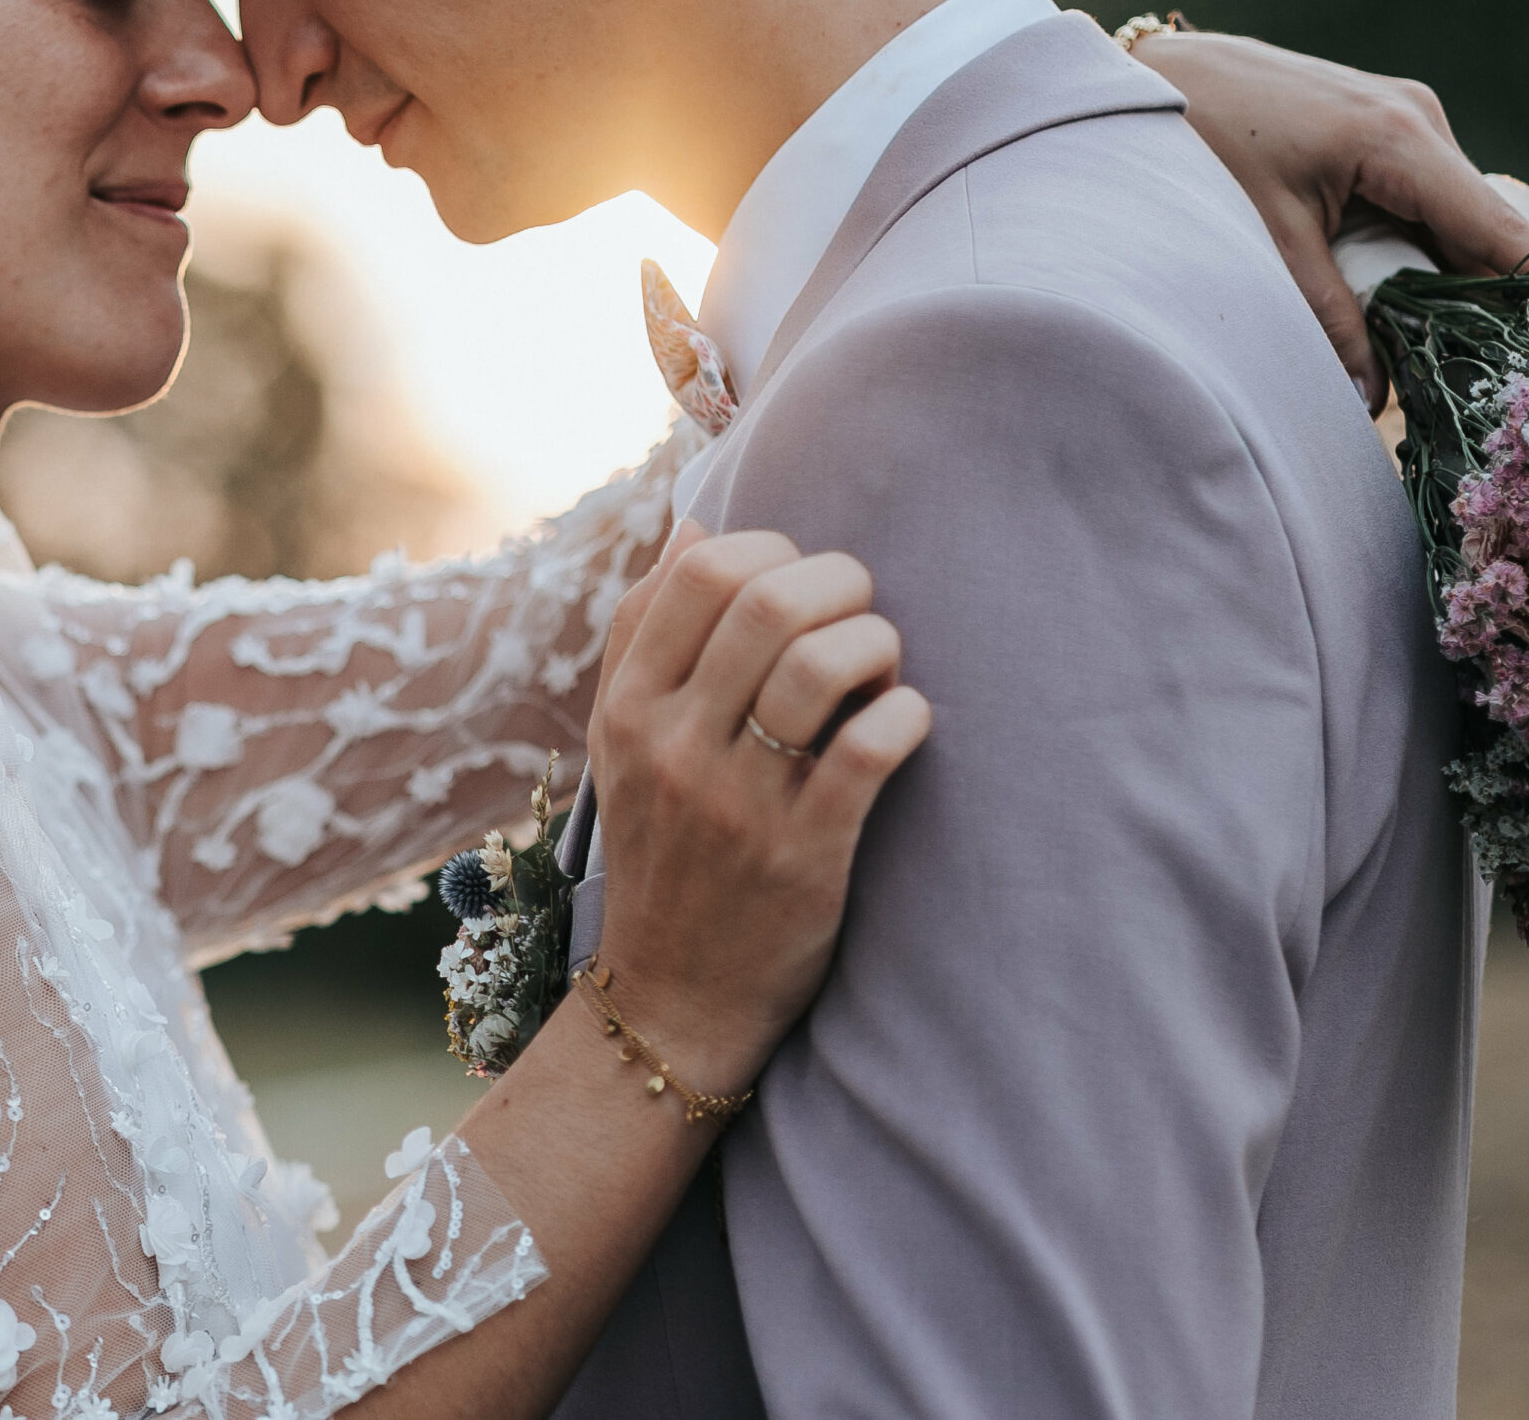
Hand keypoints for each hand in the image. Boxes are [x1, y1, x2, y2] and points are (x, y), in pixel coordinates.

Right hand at [585, 524, 931, 1089]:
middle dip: (839, 580)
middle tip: (862, 609)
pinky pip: (868, 751)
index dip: (770, 548)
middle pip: (764, 599)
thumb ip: (646, 634)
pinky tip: (906, 723)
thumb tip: (694, 525)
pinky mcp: (802, 857)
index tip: (798, 580)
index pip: (697, 570)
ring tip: (883, 666)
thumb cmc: (664, 854)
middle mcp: (671, 747)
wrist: (672, 1002)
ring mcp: (735, 803)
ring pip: (817, 664)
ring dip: (874, 642)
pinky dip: (905, 716)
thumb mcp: (622, 745)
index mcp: (625, 707)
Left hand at [1133, 30, 1528, 412]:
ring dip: (1453, 277)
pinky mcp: (1382, 127)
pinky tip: (1411, 301)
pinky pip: (1422, 199)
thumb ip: (1327, 320)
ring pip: (1452, 216)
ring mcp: (1405, 118)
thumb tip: (1370, 398)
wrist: (1158, 75)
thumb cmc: (1207, 144)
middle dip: (1493, 299)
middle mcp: (1420, 120)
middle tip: (1507, 375)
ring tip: (1458, 352)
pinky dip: (1420, 248)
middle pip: (1482, 227)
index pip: (1498, 228)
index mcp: (1401, 140)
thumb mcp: (1268, 241)